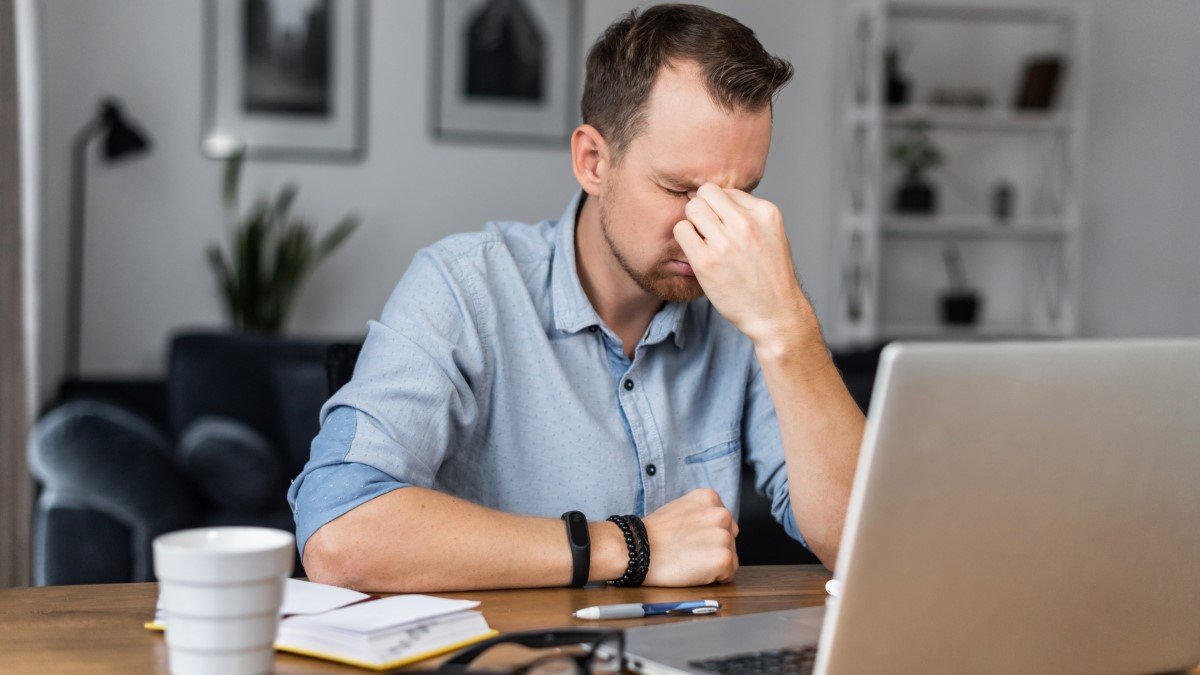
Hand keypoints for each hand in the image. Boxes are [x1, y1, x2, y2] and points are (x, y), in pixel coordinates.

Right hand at [641, 488, 738, 585]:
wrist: (637, 549)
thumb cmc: (653, 533)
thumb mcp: (680, 508)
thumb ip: (701, 513)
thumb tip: (715, 528)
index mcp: (710, 497)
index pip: (723, 522)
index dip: (707, 536)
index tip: (689, 539)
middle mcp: (721, 513)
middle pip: (730, 538)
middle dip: (714, 548)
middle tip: (689, 552)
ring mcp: (723, 536)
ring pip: (731, 557)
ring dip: (714, 564)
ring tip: (689, 561)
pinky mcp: (723, 558)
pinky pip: (729, 574)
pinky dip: (715, 578)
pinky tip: (694, 571)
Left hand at [674, 183, 815, 350]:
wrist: (775, 313)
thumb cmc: (771, 275)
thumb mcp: (772, 234)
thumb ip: (750, 214)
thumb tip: (719, 198)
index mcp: (765, 213)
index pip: (727, 190)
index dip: (720, 205)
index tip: (722, 223)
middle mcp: (746, 223)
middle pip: (706, 192)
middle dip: (703, 207)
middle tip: (706, 228)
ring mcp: (725, 242)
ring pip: (692, 207)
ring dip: (692, 221)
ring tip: (702, 239)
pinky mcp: (706, 261)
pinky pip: (681, 230)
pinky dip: (684, 237)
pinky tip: (695, 250)